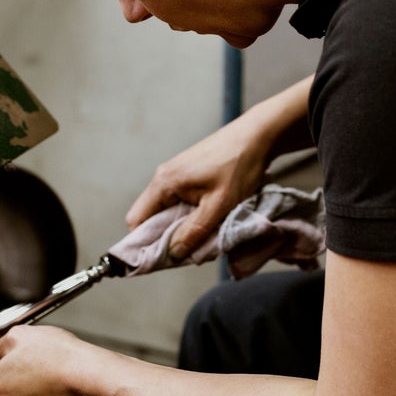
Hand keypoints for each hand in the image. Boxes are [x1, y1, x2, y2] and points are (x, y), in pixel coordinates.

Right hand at [126, 75, 315, 259]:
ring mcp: (176, 174)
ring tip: (205, 235)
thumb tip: (173, 254)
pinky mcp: (189, 174)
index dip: (145, 244)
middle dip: (167, 238)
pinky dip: (191, 215)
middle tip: (191, 250)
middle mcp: (164, 177)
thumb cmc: (239, 166)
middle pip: (151, 218)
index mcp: (164, 183)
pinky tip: (210, 220)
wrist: (259, 135)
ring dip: (182, 227)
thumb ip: (194, 232)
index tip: (163, 259)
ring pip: (168, 212)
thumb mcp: (219, 206)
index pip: (136, 221)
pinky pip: (180, 202)